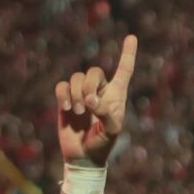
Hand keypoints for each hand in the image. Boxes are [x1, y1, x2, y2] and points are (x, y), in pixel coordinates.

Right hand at [55, 34, 137, 168]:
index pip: (124, 70)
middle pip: (94, 71)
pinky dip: (63, 95)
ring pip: (76, 78)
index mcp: (116, 95)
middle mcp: (99, 91)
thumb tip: (90, 99)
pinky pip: (62, 86)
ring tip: (79, 112)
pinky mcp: (66, 100)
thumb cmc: (103, 144)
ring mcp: (81, 94)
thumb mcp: (112, 130)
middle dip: (89, 85)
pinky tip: (68, 108)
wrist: (83, 156)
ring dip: (76, 94)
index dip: (128, 54)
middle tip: (88, 106)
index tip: (132, 37)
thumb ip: (106, 112)